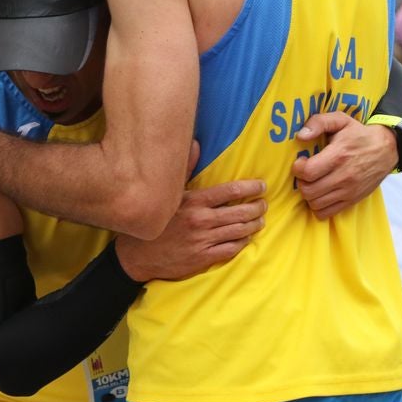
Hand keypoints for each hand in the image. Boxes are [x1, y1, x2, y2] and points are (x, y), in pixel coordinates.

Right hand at [116, 141, 265, 281]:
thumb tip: (195, 144)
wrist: (137, 255)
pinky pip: (231, 249)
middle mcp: (201, 220)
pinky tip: (247, 238)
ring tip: (260, 220)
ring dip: (254, 225)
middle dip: (258, 207)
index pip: (230, 191)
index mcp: (194, 201)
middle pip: (240, 212)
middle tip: (264, 204)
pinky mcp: (203, 258)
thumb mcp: (167, 194)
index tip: (261, 186)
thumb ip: (184, 169)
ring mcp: (203, 240)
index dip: (250, 187)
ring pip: (239, 231)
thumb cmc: (154, 221)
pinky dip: (243, 243)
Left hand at [293, 111, 396, 218]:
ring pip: (315, 204)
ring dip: (308, 194)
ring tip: (312, 182)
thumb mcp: (341, 120)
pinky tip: (320, 194)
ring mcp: (349, 191)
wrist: (387, 149)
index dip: (298, 168)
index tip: (300, 162)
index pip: (308, 172)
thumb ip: (319, 122)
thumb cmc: (359, 134)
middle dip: (301, 182)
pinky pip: (327, 213)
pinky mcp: (352, 200)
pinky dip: (318, 206)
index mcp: (339, 155)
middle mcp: (344, 176)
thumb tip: (300, 136)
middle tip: (305, 173)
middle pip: (309, 190)